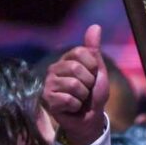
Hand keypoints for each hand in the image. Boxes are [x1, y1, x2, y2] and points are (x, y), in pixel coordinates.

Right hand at [41, 24, 109, 144]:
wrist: (90, 118)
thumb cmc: (93, 94)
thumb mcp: (98, 71)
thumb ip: (94, 50)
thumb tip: (95, 26)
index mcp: (67, 60)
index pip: (82, 52)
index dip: (93, 67)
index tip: (92, 76)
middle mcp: (54, 69)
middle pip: (77, 68)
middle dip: (89, 83)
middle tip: (85, 91)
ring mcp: (49, 84)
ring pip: (74, 85)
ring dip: (83, 96)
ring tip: (79, 99)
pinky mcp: (47, 99)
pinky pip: (69, 99)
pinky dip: (76, 106)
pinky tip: (71, 107)